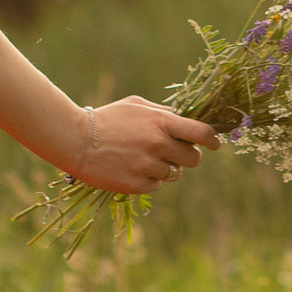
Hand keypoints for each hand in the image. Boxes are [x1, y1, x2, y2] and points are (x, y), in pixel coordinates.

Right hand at [72, 95, 219, 194]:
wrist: (76, 140)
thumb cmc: (108, 119)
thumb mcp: (136, 106)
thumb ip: (163, 113)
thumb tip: (186, 122)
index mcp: (160, 122)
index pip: (201, 132)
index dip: (212, 139)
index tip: (215, 143)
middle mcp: (157, 144)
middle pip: (193, 158)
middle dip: (188, 156)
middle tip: (173, 153)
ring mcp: (147, 166)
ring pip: (175, 174)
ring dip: (165, 168)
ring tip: (144, 158)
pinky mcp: (137, 184)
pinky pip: (157, 185)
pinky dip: (149, 179)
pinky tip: (132, 168)